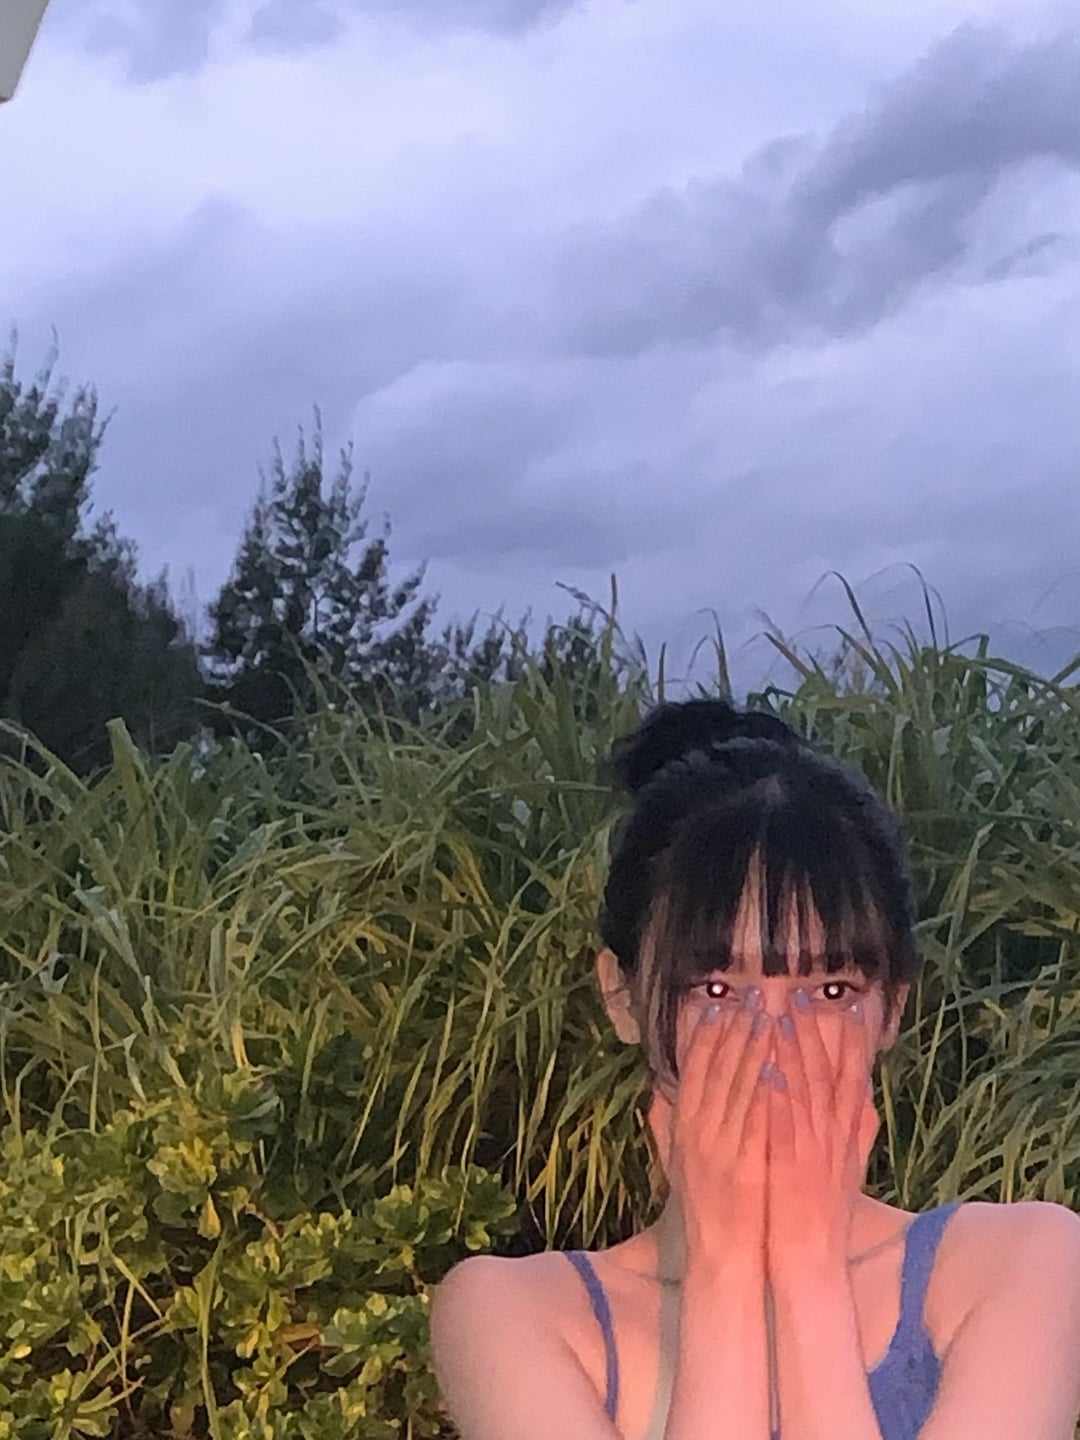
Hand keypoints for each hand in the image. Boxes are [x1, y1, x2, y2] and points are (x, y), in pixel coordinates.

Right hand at [664, 991, 773, 1273]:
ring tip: (770, 1016)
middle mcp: (698, 1131)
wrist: (718, 1256)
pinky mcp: (746, 1164)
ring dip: (754, 1048)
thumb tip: (656, 1089)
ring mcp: (722, 1147)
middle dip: (736, 1030)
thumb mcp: (675, 1161)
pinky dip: (765, 1090)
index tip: (719, 1006)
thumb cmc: (702, 1208)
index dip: (705, 1037)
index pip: (693, 1071)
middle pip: (717, 1070)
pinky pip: (756, 1119)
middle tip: (753, 998)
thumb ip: (665, 1124)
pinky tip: (778, 1065)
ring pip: (738, 1086)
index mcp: (683, 1127)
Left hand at [765, 992, 876, 1272]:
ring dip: (792, 1053)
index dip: (855, 1040)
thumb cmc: (825, 1212)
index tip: (855, 1005)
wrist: (812, 1259)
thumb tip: (866, 1097)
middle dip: (813, 1032)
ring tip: (780, 1017)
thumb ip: (857, 1129)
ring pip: (802, 1091)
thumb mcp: (849, 1165)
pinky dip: (778, 1098)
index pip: (854, 1077)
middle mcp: (833, 1135)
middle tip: (800, 995)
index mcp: (847, 1133)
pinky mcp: (788, 1166)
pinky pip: (782, 1126)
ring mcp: (811, 1149)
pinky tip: (768, 1072)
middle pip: (826, 1074)